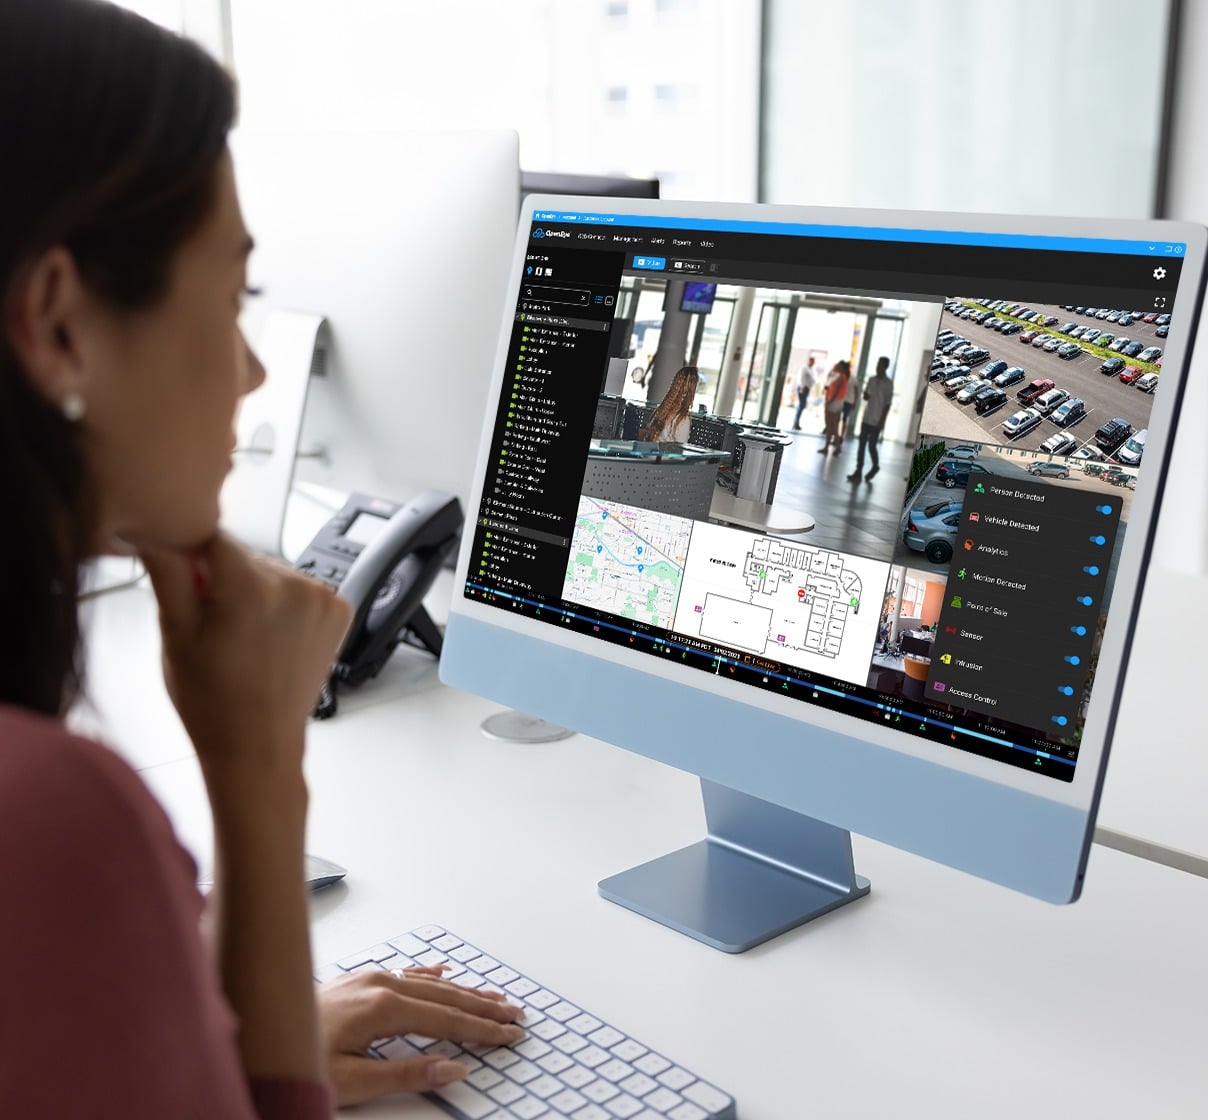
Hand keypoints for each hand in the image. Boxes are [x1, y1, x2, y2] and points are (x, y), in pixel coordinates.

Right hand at [138, 532, 350, 776]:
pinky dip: (285, 606)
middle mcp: (296, 586)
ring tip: (246, 641)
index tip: (188, 586)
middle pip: (245, 557)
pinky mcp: (338, 611)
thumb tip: (151, 531)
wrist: (259, 746)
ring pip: (272, 573)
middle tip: (216, 629)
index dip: (193, 559)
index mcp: (252, 588)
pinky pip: (300, 590)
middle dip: (225, 581)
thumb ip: (167, 573)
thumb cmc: (214, 703)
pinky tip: (271, 640)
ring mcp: (322, 598)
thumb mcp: (176, 635)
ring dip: (257, 593)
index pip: (213, 537)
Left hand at [318, 969, 526, 1106]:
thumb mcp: (353, 1082)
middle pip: (445, 996)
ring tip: (493, 998)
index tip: (508, 1036)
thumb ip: (407, 1074)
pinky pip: (404, 973)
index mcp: (383, 1007)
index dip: (481, 1030)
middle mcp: (380, 984)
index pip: (447, 1020)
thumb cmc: (299, 1061)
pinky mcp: (358, 981)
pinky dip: (430, 975)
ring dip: (463, 990)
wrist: (256, 1035)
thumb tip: (454, 1069)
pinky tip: (444, 972)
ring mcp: (368, 978)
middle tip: (514, 1015)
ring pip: (428, 982)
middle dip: (482, 1007)